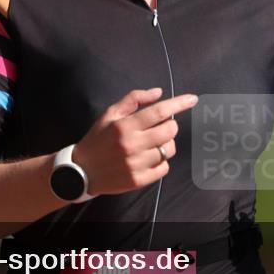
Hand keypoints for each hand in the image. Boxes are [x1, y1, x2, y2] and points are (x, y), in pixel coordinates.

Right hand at [73, 87, 197, 195]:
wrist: (81, 171)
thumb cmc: (98, 139)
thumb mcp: (110, 114)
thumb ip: (134, 99)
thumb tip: (159, 93)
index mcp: (124, 126)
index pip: (159, 112)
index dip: (179, 104)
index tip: (192, 99)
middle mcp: (132, 145)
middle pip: (170, 131)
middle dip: (170, 126)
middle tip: (160, 126)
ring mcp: (136, 164)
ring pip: (169, 150)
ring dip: (165, 144)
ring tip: (151, 144)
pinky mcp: (138, 180)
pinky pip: (164, 168)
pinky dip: (161, 162)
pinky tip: (148, 158)